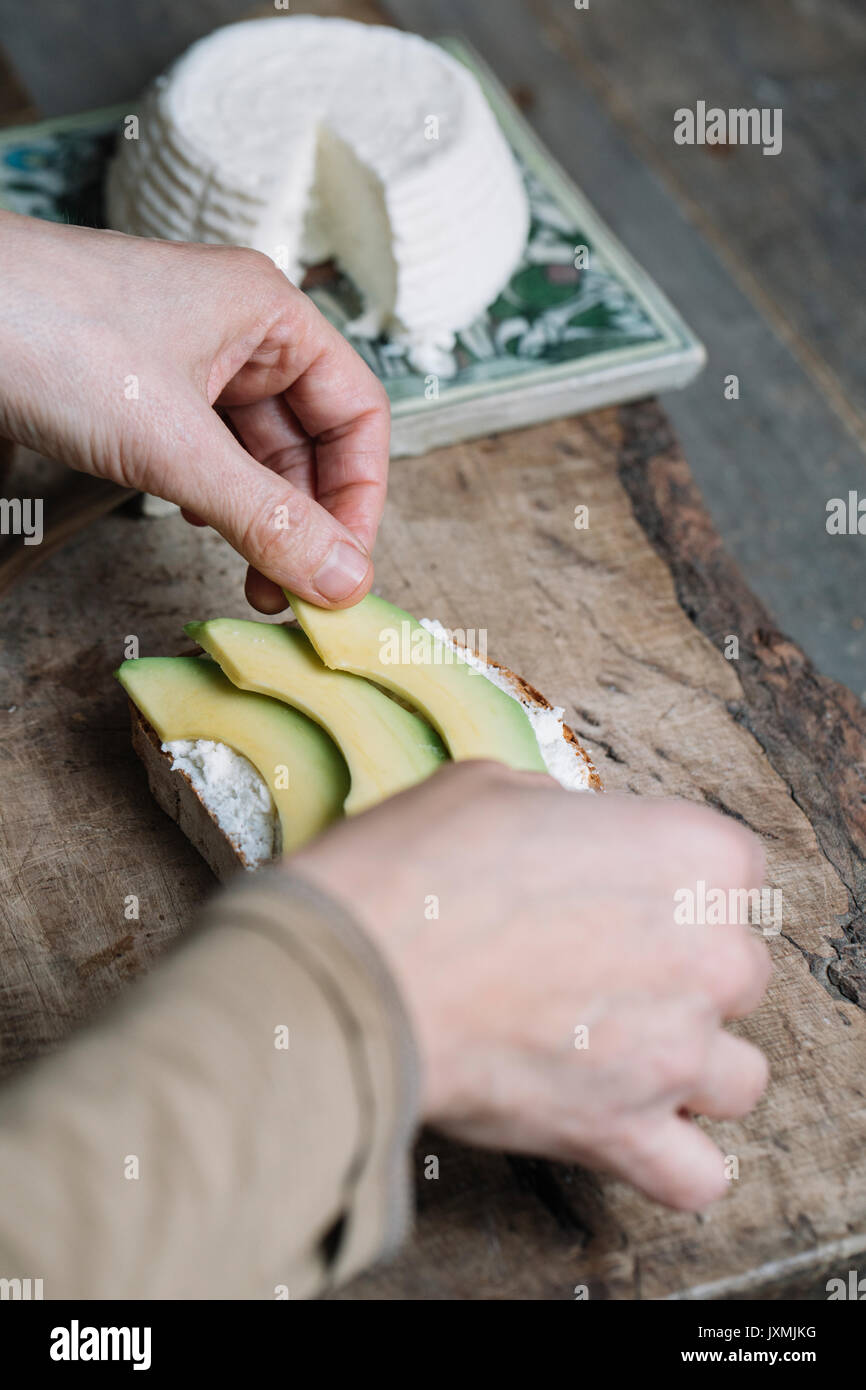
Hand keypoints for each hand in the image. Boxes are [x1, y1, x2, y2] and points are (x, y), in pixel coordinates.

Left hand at [0, 211, 389, 610]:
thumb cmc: (47, 334)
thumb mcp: (172, 442)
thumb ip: (265, 518)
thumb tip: (342, 581)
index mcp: (269, 314)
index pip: (357, 413)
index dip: (361, 496)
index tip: (344, 568)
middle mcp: (238, 334)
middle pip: (310, 442)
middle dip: (308, 521)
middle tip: (297, 595)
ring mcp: (187, 363)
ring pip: (256, 456)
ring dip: (263, 522)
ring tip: (256, 584)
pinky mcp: (141, 393)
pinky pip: (206, 456)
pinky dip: (216, 502)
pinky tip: (205, 531)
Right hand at [292, 763, 771, 1209]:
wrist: (352, 967)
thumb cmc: (414, 868)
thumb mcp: (492, 787)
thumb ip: (564, 814)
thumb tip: (566, 839)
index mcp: (691, 855)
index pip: (736, 871)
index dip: (676, 882)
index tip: (627, 891)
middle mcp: (708, 955)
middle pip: (740, 973)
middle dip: (684, 971)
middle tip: (605, 966)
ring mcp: (674, 1052)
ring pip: (736, 1077)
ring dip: (691, 1066)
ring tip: (624, 1052)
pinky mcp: (623, 1133)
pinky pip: (698, 1176)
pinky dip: (674, 1162)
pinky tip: (633, 1130)